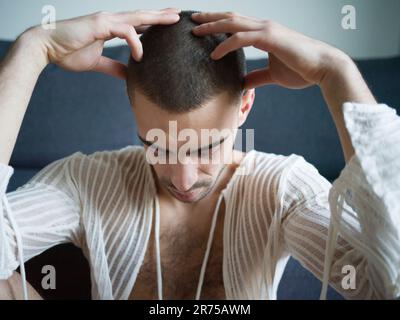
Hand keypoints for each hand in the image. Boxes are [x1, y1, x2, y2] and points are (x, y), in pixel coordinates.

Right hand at [26, 8, 180, 78]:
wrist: (46, 48)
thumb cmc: (68, 52)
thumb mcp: (97, 63)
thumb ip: (114, 67)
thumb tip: (129, 76)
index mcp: (110, 27)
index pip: (137, 23)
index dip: (153, 22)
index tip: (167, 24)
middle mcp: (111, 20)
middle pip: (142, 16)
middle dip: (161, 15)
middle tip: (179, 14)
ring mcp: (106, 20)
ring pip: (137, 17)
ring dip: (157, 18)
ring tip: (174, 19)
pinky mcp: (100, 24)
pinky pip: (126, 31)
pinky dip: (136, 43)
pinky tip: (140, 56)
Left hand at [191, 11, 350, 89]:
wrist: (323, 68)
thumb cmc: (301, 70)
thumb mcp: (272, 75)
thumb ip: (257, 77)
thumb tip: (243, 83)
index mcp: (264, 32)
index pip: (236, 23)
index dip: (218, 22)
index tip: (202, 26)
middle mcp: (264, 27)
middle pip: (230, 17)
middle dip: (210, 18)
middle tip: (192, 21)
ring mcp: (267, 30)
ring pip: (233, 23)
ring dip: (212, 26)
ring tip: (195, 31)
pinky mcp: (270, 38)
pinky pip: (242, 38)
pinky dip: (226, 45)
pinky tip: (214, 54)